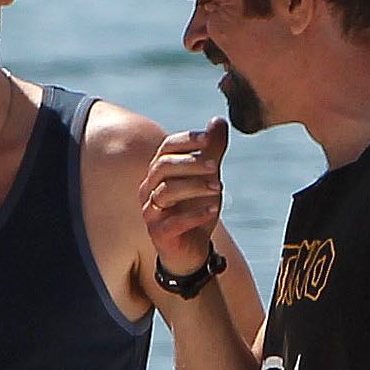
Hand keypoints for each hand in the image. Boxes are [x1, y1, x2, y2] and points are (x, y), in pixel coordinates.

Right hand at [142, 119, 230, 289]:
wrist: (191, 249)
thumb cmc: (195, 208)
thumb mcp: (208, 177)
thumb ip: (212, 150)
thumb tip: (218, 120)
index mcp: (158, 171)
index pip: (166, 147)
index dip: (186, 140)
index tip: (208, 139)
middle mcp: (149, 188)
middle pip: (163, 166)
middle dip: (190, 163)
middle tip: (216, 166)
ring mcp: (151, 211)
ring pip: (166, 192)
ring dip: (195, 187)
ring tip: (219, 188)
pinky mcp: (158, 233)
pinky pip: (173, 221)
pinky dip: (195, 215)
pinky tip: (213, 211)